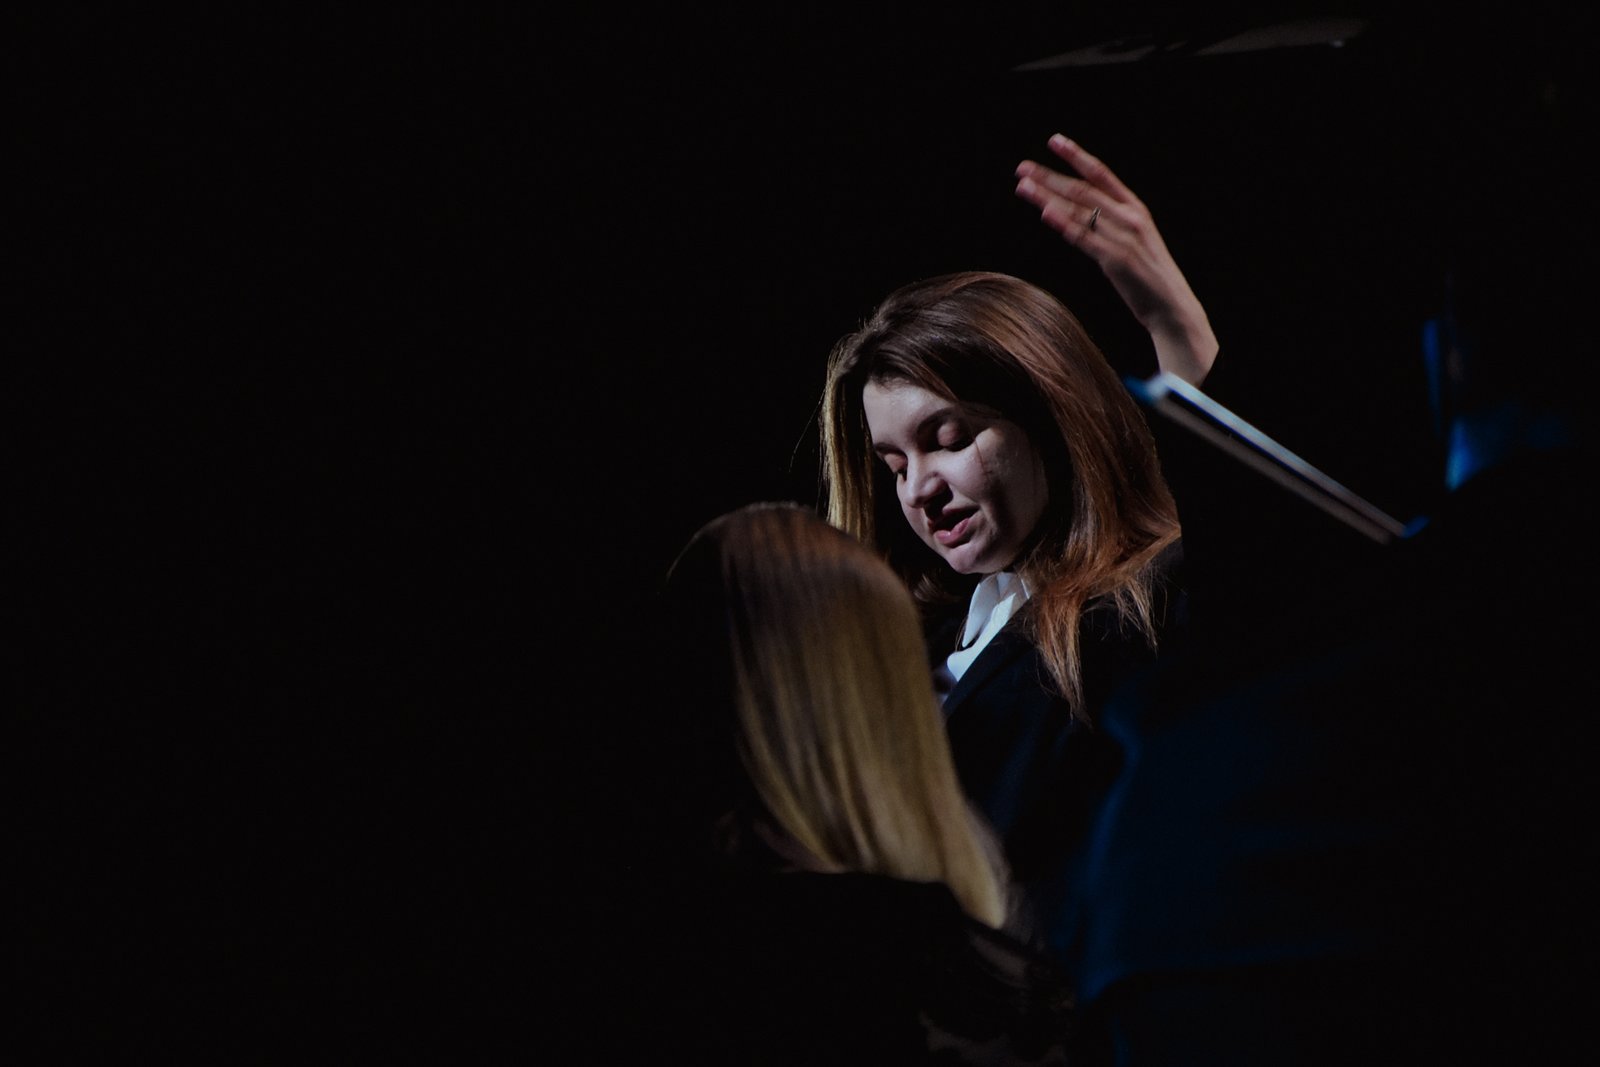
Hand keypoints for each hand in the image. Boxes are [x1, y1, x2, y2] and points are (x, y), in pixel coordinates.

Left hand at [1016, 134, 1216, 384]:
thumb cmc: (1148, 277)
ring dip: (1047, 196)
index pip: (1101, 173)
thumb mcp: (1133, 241)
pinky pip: (1083, 237)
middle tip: (1022, 168)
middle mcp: (1130, 216)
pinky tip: (1045, 213)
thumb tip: (1076, 214)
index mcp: (1135, 208)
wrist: (1172, 306)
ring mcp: (1124, 236)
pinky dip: (1063, 223)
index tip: (1054, 141)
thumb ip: (1109, 225)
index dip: (1076, 155)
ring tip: (1022, 186)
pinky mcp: (1116, 259)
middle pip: (1083, 189)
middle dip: (1050, 176)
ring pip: (1079, 209)